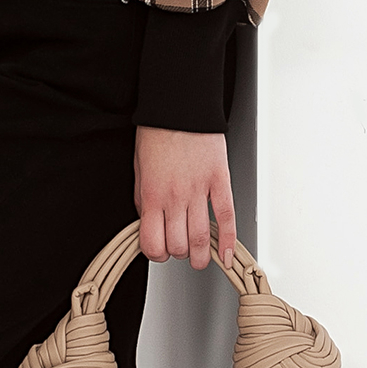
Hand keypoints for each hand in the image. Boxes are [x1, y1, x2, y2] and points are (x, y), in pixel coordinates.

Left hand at [135, 126, 237, 270]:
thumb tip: (148, 221)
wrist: (179, 109)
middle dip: (178, 254)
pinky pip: (226, 217)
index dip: (155, 254)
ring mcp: (199, 191)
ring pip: (201, 238)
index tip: (159, 252)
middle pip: (178, 245)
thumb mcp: (139, 170)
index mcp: (152, 195)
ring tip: (200, 258)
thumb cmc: (158, 134)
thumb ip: (143, 199)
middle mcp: (175, 197)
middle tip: (180, 251)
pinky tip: (225, 253)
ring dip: (200, 256)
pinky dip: (227, 239)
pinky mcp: (219, 181)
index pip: (152, 243)